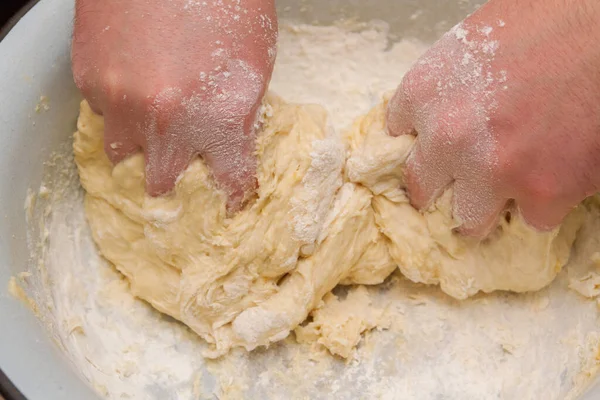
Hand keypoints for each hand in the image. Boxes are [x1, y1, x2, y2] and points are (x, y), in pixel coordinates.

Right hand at [72, 0, 277, 209]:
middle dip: (173, 172)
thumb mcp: (255, 64)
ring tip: (152, 112)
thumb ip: (241, 114)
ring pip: (123, 152)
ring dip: (138, 142)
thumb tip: (231, 146)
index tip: (228, 196)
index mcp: (218, 119)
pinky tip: (134, 75)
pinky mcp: (88, 80)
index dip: (231, 191)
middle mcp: (166, 121)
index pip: (230, 182)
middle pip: (162, 183)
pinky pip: (102, 113)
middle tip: (180, 153)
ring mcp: (122, 102)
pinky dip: (118, 105)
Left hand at [387, 0, 599, 235]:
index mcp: (426, 89)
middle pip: (420, 187)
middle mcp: (449, 135)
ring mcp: (492, 169)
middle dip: (440, 186)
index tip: (430, 149)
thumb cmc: (553, 20)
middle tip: (462, 181)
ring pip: (469, 219)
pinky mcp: (541, 193)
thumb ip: (450, 86)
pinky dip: (543, 204)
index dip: (418, 142)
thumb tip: (442, 116)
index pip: (395, 133)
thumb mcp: (478, 42)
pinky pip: (530, 218)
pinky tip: (556, 174)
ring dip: (486, 207)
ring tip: (508, 188)